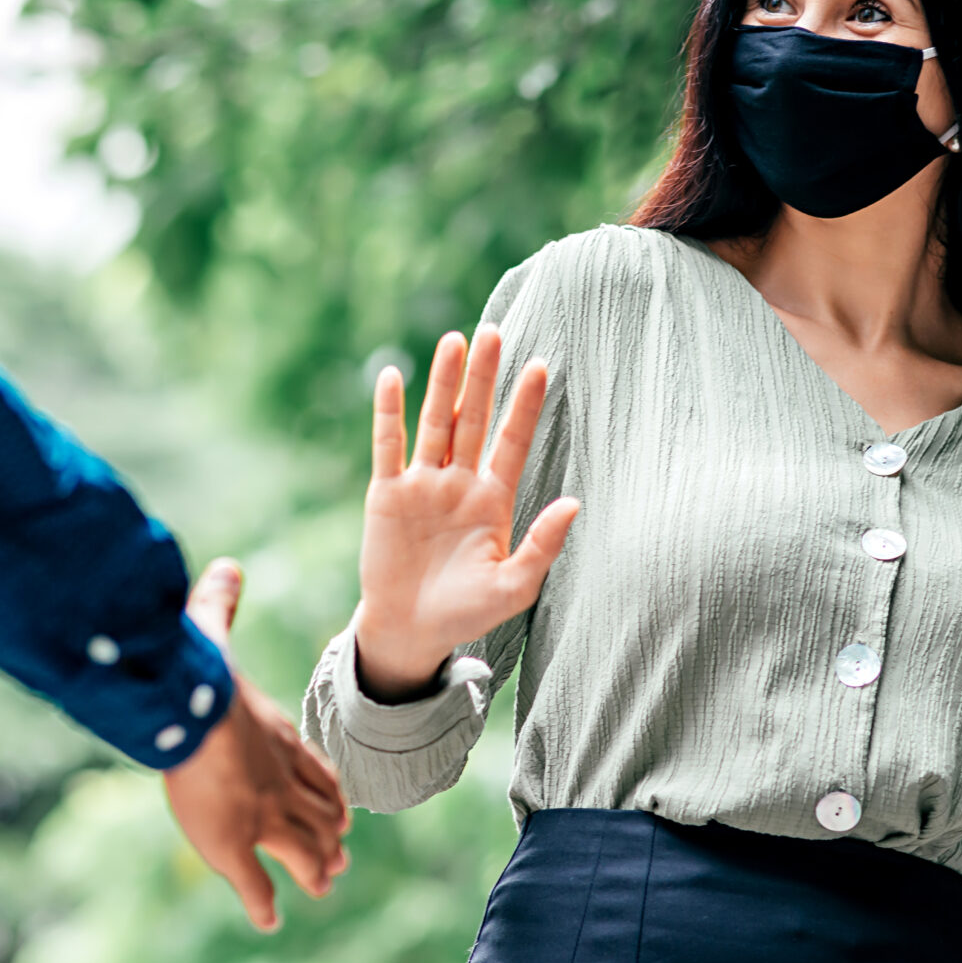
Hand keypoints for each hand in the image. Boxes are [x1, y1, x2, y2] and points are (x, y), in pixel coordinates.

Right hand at [161, 559, 351, 931]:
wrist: (195, 711)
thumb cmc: (199, 673)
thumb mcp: (209, 634)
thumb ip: (219, 605)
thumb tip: (225, 566)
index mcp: (278, 739)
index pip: (314, 771)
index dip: (328, 792)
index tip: (340, 809)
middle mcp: (281, 782)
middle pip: (319, 815)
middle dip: (330, 839)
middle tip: (339, 861)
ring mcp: (264, 817)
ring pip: (302, 852)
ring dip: (313, 870)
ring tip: (320, 887)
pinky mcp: (236, 846)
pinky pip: (256, 885)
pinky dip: (264, 904)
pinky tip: (270, 919)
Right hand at [353, 326, 579, 699]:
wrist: (412, 631)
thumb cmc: (467, 612)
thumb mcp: (514, 586)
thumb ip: (542, 545)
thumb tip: (575, 502)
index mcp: (492, 500)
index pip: (513, 442)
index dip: (526, 406)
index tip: (542, 366)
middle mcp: (458, 483)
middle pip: (474, 419)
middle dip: (484, 377)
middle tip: (494, 332)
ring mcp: (422, 485)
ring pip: (435, 423)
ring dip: (443, 383)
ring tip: (454, 340)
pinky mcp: (386, 494)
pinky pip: (387, 445)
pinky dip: (388, 412)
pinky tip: (391, 376)